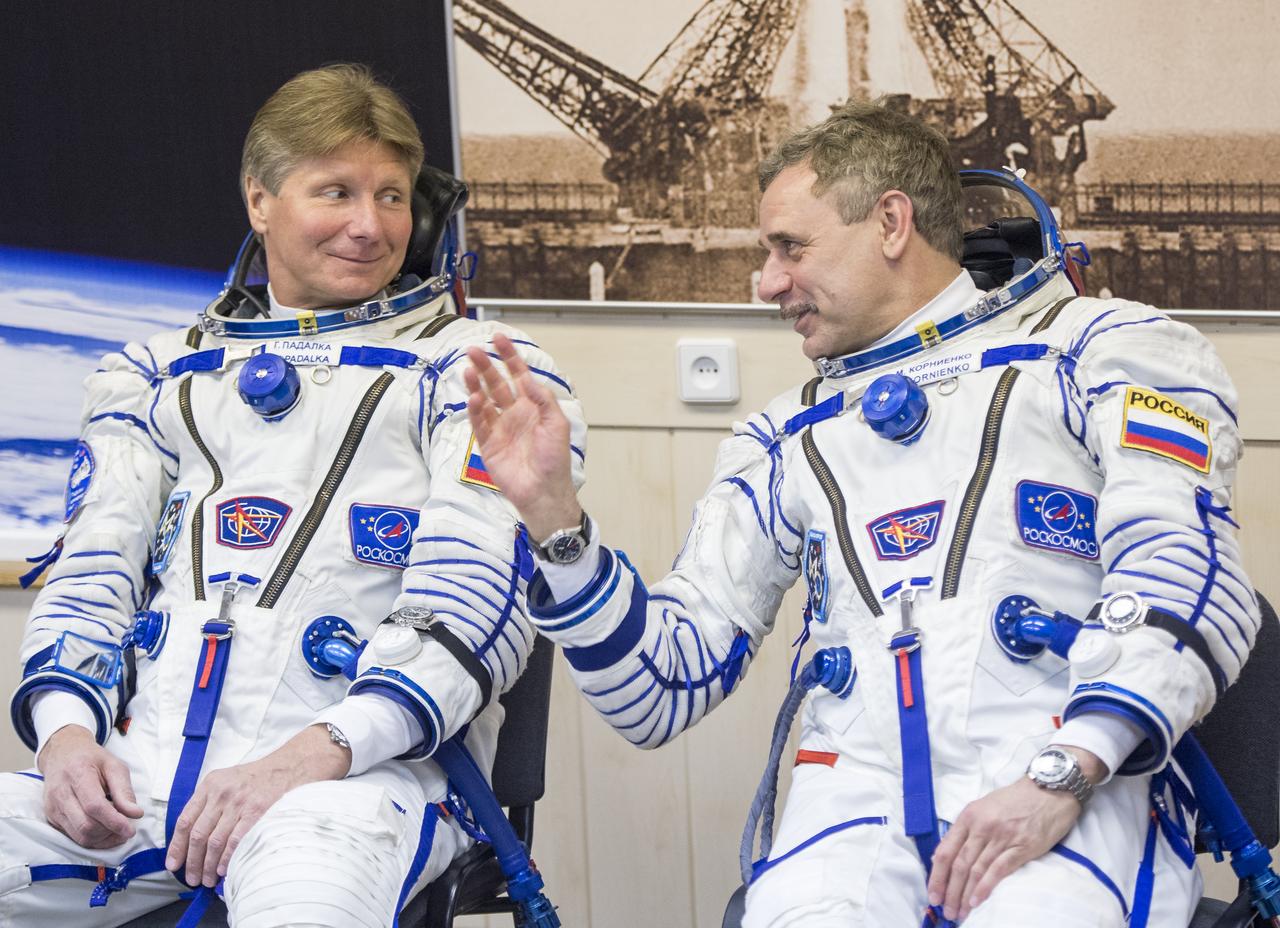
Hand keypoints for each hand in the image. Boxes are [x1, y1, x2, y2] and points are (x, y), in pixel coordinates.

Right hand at [37, 724, 142, 848]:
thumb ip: (124, 790)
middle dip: (110, 832)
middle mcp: (60, 793)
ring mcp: (53, 808)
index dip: (114, 821)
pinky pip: (73, 837)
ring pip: (79, 836)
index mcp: (78, 774)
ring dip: (102, 839)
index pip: (94, 806)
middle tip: (127, 829)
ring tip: (117, 830)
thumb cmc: (92, 759)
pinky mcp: (52, 818)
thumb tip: (135, 814)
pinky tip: (105, 830)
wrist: (63, 755)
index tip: (130, 830)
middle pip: (86, 825)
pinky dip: (92, 838)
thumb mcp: (114, 765)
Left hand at [165, 723, 349, 886]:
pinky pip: (235, 841)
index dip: (177, 847)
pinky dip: (227, 859)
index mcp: (210, 785)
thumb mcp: (227, 780)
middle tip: (192, 878)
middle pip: (198, 835)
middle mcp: (222, 793)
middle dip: (192, 862)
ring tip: (207, 879)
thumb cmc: (258, 778)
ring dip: (208, 865)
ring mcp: (240, 803)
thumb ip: (209, 803)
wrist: (290, 766)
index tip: (173, 864)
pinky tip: (223, 869)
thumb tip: (193, 838)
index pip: (185, 820)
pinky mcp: (257, 811)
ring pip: (214, 841)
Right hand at [464, 333, 581, 540]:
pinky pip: (479, 422)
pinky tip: (474, 398)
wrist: (543, 490)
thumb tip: (528, 378)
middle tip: (473, 351)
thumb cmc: (555, 459)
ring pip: (484, 399)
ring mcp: (500, 427)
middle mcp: (514, 413)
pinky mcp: (488, 443)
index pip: (518, 374)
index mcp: (533, 405)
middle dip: (485, 366)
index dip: (509, 356)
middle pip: (496, 383)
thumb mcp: (557, 424)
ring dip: (476, 384)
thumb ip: (543, 399)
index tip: (498, 338)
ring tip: (468, 370)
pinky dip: (475, 409)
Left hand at [927, 775, 1082, 920]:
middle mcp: (982, 827)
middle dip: (949, 890)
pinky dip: (985, 888)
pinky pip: (998, 870)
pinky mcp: (1021, 847)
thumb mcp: (983, 807)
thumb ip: (966, 830)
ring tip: (959, 912)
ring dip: (964, 895)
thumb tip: (946, 855)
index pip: (946, 850)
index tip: (933, 894)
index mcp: (969, 816)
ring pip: (976, 870)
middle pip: (959, 864)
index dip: (937, 875)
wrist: (1049, 790)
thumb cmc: (1015, 799)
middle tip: (946, 910)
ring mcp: (1001, 837)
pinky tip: (976, 901)